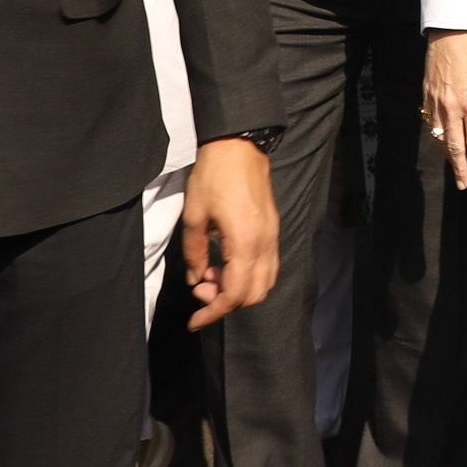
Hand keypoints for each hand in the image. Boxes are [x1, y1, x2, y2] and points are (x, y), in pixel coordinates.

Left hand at [180, 136, 280, 329]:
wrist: (240, 144)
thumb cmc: (215, 175)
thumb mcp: (194, 215)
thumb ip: (194, 252)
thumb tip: (195, 277)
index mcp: (245, 241)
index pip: (235, 293)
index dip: (214, 312)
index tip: (195, 321)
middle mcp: (265, 243)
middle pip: (254, 294)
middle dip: (225, 301)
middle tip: (200, 288)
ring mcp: (272, 236)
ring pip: (264, 282)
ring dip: (237, 289)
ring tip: (210, 275)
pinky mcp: (272, 229)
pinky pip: (266, 266)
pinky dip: (246, 275)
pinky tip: (224, 263)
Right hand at [421, 29, 466, 189]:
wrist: (453, 31)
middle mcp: (453, 109)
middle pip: (455, 148)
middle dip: (460, 169)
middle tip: (464, 184)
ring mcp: (436, 103)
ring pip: (441, 137)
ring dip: (448, 154)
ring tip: (455, 166)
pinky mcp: (426, 95)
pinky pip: (431, 122)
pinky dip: (437, 135)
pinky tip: (442, 140)